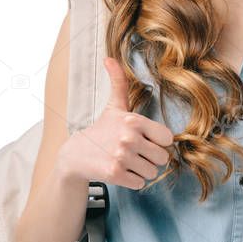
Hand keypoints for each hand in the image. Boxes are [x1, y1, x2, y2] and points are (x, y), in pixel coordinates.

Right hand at [57, 57, 174, 190]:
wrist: (75, 155)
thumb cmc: (101, 130)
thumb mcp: (114, 106)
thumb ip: (119, 82)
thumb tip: (109, 58)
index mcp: (134, 120)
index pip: (168, 139)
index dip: (158, 142)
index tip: (145, 140)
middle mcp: (129, 137)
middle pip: (162, 158)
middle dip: (151, 158)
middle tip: (135, 153)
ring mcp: (122, 157)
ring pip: (152, 172)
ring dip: (142, 170)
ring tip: (126, 161)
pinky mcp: (115, 174)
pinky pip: (140, 183)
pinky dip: (133, 180)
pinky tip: (121, 171)